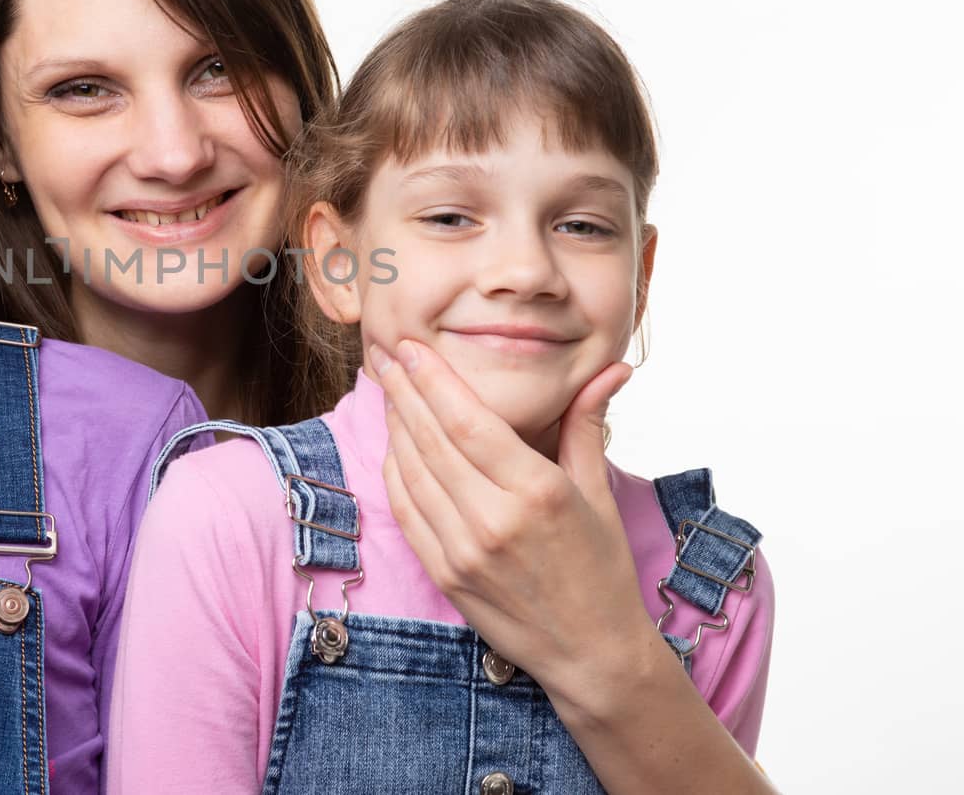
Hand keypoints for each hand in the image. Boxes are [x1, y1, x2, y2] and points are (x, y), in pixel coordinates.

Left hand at [375, 339, 658, 702]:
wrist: (591, 653)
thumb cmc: (601, 568)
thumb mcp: (599, 492)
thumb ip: (588, 424)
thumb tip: (614, 367)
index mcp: (538, 492)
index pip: (468, 420)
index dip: (433, 380)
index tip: (412, 347)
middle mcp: (494, 520)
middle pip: (432, 440)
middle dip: (404, 392)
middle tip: (386, 355)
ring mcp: (463, 551)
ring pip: (412, 473)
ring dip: (395, 427)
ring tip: (388, 391)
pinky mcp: (444, 575)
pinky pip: (406, 511)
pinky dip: (394, 473)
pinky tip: (394, 446)